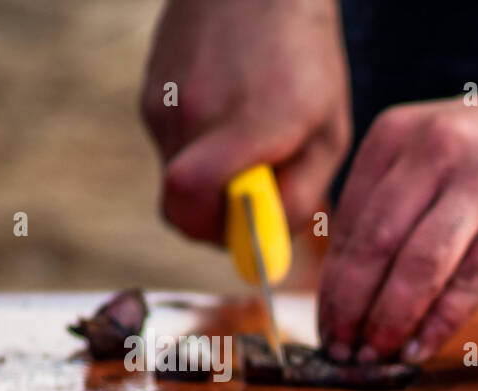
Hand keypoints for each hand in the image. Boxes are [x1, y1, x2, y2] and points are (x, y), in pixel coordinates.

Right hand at [140, 0, 350, 242]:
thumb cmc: (306, 60)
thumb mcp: (329, 135)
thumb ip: (301, 195)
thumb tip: (268, 244)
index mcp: (246, 127)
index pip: (191, 205)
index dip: (217, 237)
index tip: (251, 234)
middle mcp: (194, 115)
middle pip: (180, 208)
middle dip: (214, 222)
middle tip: (252, 204)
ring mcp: (162, 103)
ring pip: (175, 180)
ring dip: (211, 182)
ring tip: (248, 144)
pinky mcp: (148, 94)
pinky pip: (171, 149)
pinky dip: (198, 153)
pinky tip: (228, 118)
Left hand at [317, 89, 477, 364]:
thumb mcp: (432, 151)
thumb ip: (391, 201)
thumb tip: (348, 283)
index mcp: (398, 135)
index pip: (351, 221)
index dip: (333, 283)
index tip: (328, 325)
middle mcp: (436, 151)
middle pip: (377, 244)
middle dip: (353, 307)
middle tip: (344, 349)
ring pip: (420, 266)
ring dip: (391, 319)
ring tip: (377, 355)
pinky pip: (470, 283)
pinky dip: (440, 322)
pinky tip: (422, 347)